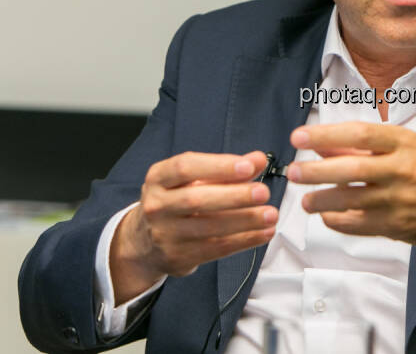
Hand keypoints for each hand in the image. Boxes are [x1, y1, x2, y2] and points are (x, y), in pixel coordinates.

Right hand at [110, 150, 276, 302]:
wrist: (144, 242)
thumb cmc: (175, 201)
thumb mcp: (193, 179)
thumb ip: (226, 168)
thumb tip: (258, 159)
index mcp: (159, 178)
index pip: (186, 167)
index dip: (219, 166)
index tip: (248, 166)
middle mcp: (157, 205)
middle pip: (196, 199)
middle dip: (234, 196)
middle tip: (263, 192)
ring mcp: (165, 234)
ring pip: (208, 228)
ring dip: (244, 221)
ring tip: (270, 214)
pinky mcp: (179, 256)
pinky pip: (216, 249)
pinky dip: (244, 240)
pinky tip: (263, 232)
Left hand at [286, 122, 415, 260]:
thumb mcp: (408, 147)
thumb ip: (365, 148)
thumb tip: (323, 144)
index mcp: (404, 143)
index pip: (358, 134)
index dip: (325, 135)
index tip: (299, 137)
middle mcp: (401, 170)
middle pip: (349, 169)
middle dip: (315, 171)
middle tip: (294, 172)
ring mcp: (399, 201)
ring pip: (349, 200)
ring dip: (321, 200)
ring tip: (305, 200)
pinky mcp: (396, 227)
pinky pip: (357, 225)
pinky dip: (338, 221)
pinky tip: (328, 216)